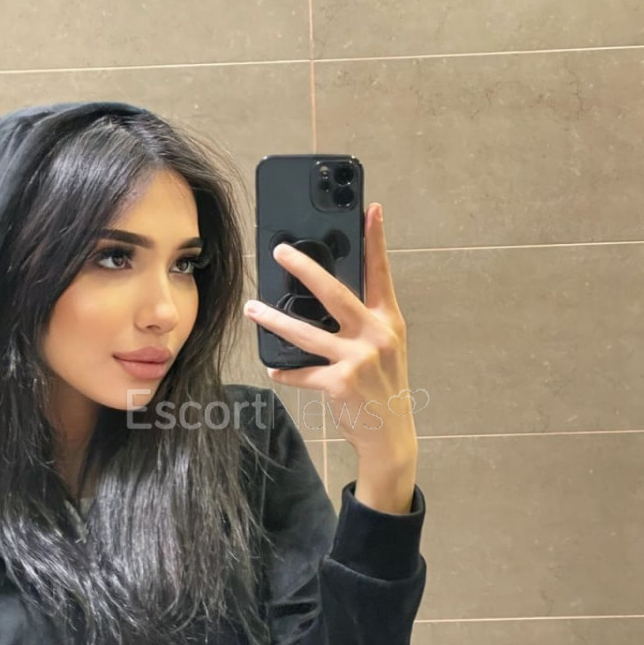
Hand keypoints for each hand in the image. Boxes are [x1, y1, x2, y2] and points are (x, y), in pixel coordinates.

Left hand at [243, 202, 417, 462]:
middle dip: (305, 269)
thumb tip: (325, 294)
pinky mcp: (341, 383)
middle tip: (281, 251)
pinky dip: (286, 372)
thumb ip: (363, 321)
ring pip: (306, 332)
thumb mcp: (384, 348)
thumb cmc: (382, 387)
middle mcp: (377, 335)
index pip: (381, 273)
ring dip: (274, 319)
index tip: (371, 209)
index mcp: (388, 321)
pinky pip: (303, 372)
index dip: (376, 240)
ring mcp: (359, 360)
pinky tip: (274, 369)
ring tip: (253, 308)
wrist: (391, 435)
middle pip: (335, 293)